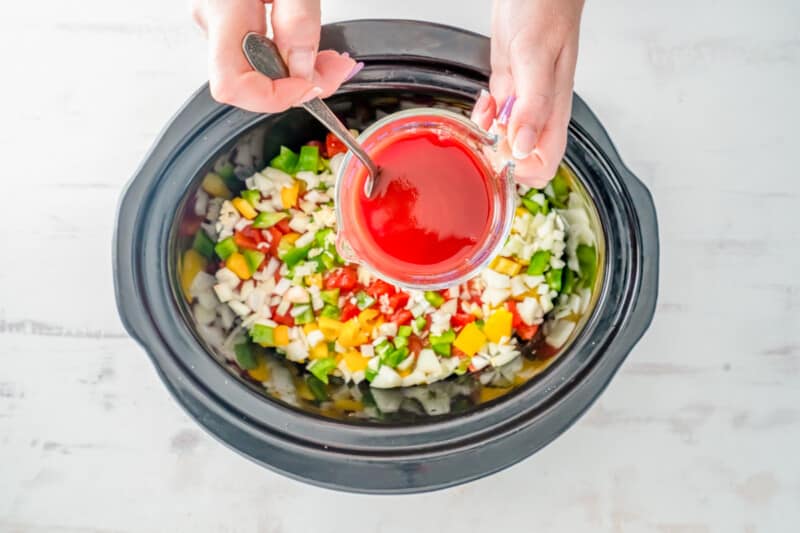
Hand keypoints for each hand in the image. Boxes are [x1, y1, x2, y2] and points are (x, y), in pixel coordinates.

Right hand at [191, 0, 358, 112]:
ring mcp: (220, 18)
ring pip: (256, 70)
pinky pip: (258, 51)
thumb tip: (303, 71)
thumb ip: (298, 22)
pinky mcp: (232, 16)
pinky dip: (289, 57)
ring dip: (298, 74)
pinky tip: (310, 47)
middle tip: (336, 71)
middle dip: (298, 87)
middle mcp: (214, 19)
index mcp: (225, 9)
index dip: (272, 98)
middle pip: (248, 82)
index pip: (232, 85)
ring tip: (332, 60)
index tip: (310, 86)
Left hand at [472, 0, 583, 186]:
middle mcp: (540, 109)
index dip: (520, 168)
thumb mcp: (535, 56)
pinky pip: (495, 114)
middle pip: (523, 157)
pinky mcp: (509, 83)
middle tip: (485, 134)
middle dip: (499, 153)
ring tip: (483, 114)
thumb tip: (525, 147)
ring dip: (488, 135)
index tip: (500, 151)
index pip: (544, 163)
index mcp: (554, 109)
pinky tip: (482, 102)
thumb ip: (533, 103)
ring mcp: (523, 97)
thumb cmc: (546, 7)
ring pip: (506, 137)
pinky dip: (483, 115)